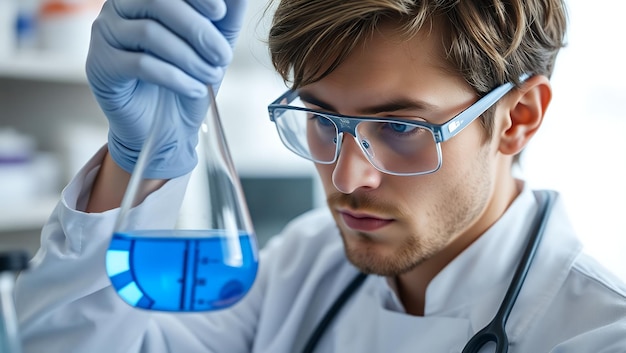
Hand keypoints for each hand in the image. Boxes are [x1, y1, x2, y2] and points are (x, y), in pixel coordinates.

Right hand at [86, 0, 247, 178]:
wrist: (168, 125)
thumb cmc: (189, 77)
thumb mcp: (214, 45)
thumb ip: (224, 16)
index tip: (220, 12)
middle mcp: (118, 8)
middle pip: (155, 1)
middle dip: (196, 28)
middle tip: (223, 55)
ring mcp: (105, 35)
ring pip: (148, 33)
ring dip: (189, 57)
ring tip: (211, 76)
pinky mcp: (101, 66)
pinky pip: (140, 64)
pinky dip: (175, 78)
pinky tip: (195, 89)